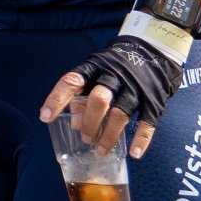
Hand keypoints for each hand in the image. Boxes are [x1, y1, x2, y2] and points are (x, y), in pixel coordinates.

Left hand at [43, 33, 182, 157]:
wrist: (154, 48)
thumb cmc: (115, 64)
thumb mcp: (96, 67)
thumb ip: (83, 91)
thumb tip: (71, 122)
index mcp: (95, 66)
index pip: (72, 81)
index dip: (57, 99)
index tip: (45, 117)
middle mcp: (114, 76)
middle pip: (98, 100)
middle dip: (88, 122)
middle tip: (84, 138)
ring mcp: (135, 88)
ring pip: (120, 114)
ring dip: (108, 135)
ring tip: (100, 150)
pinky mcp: (154, 99)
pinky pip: (147, 121)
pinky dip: (141, 139)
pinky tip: (134, 153)